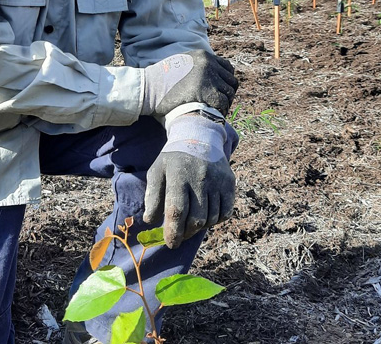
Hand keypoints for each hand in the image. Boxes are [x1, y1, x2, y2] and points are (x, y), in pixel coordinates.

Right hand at [142, 50, 236, 116]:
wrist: (147, 89)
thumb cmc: (159, 81)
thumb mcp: (178, 64)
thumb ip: (194, 66)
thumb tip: (206, 76)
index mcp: (203, 56)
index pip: (227, 68)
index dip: (224, 82)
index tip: (219, 92)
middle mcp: (209, 64)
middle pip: (231, 81)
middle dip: (226, 94)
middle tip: (218, 105)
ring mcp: (209, 78)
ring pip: (229, 93)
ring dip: (224, 104)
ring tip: (214, 111)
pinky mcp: (208, 93)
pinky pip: (223, 104)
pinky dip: (220, 111)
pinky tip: (211, 115)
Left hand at [144, 115, 236, 248]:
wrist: (200, 137)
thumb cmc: (174, 160)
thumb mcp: (156, 171)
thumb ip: (152, 196)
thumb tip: (150, 220)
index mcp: (177, 175)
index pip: (176, 210)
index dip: (173, 231)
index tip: (171, 243)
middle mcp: (199, 177)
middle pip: (195, 219)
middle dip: (185, 233)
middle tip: (179, 236)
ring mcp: (217, 180)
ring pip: (210, 218)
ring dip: (199, 227)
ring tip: (190, 223)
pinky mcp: (229, 183)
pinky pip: (225, 213)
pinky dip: (215, 220)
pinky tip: (205, 214)